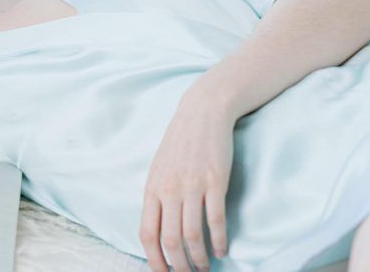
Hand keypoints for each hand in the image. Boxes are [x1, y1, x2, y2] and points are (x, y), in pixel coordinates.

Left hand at [139, 94, 234, 271]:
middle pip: (170, 240)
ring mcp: (192, 186)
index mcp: (152, 189)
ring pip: (193, 234)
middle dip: (179, 266)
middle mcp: (169, 190)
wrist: (202, 112)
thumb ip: (157, 197)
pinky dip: (219, 239)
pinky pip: (216, 219)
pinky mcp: (215, 181)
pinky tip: (222, 249)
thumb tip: (157, 229)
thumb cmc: (180, 143)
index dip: (154, 259)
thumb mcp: (159, 169)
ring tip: (205, 268)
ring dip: (199, 258)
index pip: (147, 233)